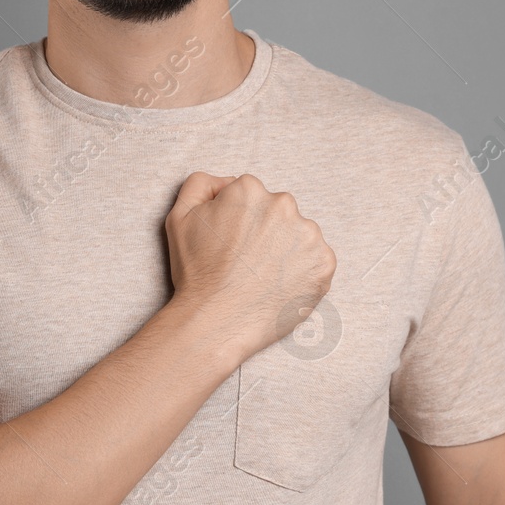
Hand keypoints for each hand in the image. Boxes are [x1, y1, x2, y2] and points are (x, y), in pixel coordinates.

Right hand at [163, 172, 337, 364]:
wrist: (215, 322)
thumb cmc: (196, 273)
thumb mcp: (180, 217)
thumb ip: (201, 185)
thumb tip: (228, 182)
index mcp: (250, 189)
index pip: (250, 197)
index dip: (237, 221)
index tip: (230, 244)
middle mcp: (284, 205)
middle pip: (277, 213)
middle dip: (264, 232)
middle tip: (245, 262)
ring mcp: (308, 235)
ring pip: (298, 236)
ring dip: (285, 251)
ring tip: (262, 277)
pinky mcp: (324, 263)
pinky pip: (316, 261)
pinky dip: (302, 272)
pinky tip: (279, 286)